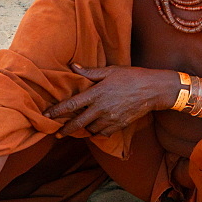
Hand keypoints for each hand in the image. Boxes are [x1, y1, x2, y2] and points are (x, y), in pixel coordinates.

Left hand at [44, 64, 180, 135]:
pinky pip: (103, 133)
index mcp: (97, 93)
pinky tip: (95, 128)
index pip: (71, 105)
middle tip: (56, 134)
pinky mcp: (119, 125)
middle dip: (65, 130)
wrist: (154, 90)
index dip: (57, 112)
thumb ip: (90, 72)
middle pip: (78, 123)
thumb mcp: (110, 71)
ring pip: (91, 130)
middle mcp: (101, 109)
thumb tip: (73, 66)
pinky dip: (97, 132)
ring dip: (83, 129)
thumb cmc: (132, 76)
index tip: (47, 116)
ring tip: (78, 128)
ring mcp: (111, 119)